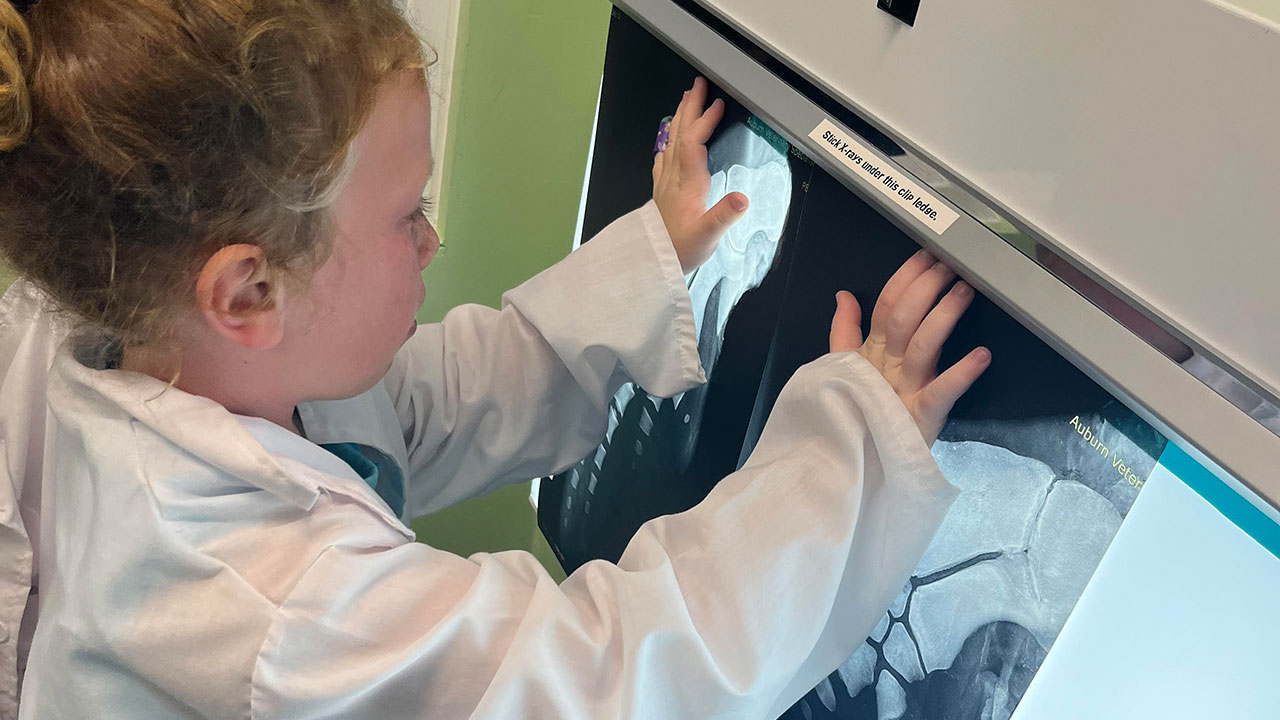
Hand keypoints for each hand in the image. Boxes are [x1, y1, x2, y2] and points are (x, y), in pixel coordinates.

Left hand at [652, 77, 748, 273]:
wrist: (654, 262)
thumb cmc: (680, 249)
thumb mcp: (708, 235)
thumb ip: (725, 215)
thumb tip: (742, 198)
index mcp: (687, 182)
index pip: (694, 142)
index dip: (705, 121)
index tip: (717, 104)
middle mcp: (674, 177)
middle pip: (679, 133)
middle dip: (690, 107)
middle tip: (698, 85)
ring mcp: (666, 181)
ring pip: (670, 140)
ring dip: (679, 117)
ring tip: (686, 99)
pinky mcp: (662, 190)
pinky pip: (665, 156)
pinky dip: (669, 140)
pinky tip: (668, 139)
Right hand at [829, 250, 990, 444]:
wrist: (859, 464)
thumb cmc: (860, 414)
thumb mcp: (845, 370)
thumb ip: (844, 331)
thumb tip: (843, 295)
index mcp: (871, 353)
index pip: (886, 305)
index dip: (905, 278)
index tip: (927, 254)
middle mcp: (887, 366)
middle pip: (903, 317)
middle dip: (926, 287)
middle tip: (950, 264)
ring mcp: (903, 390)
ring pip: (922, 344)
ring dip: (944, 315)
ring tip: (965, 291)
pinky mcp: (920, 416)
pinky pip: (942, 392)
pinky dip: (962, 374)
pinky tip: (983, 355)